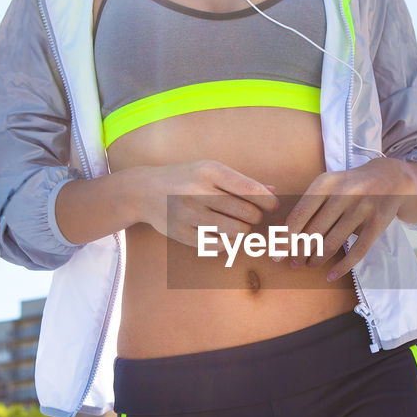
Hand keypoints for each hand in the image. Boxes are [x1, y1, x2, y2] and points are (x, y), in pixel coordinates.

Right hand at [137, 160, 278, 248]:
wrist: (143, 191)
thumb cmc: (185, 179)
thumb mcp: (209, 170)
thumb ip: (241, 181)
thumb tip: (272, 191)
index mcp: (209, 171)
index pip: (250, 190)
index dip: (268, 201)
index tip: (272, 206)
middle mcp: (198, 192)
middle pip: (247, 213)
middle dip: (255, 217)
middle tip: (250, 215)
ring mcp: (188, 214)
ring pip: (236, 232)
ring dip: (243, 231)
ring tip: (237, 225)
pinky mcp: (181, 234)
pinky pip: (218, 246)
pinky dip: (226, 242)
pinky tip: (221, 234)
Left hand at [278, 158, 415, 281]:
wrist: (388, 179)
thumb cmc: (348, 186)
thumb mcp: (327, 187)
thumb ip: (306, 207)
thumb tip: (280, 233)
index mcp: (326, 183)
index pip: (299, 215)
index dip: (285, 238)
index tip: (277, 255)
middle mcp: (344, 193)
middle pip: (314, 232)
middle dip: (300, 252)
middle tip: (294, 263)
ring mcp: (363, 208)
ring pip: (333, 243)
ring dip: (317, 259)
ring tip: (310, 265)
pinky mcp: (378, 223)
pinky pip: (357, 251)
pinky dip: (342, 266)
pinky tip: (331, 275)